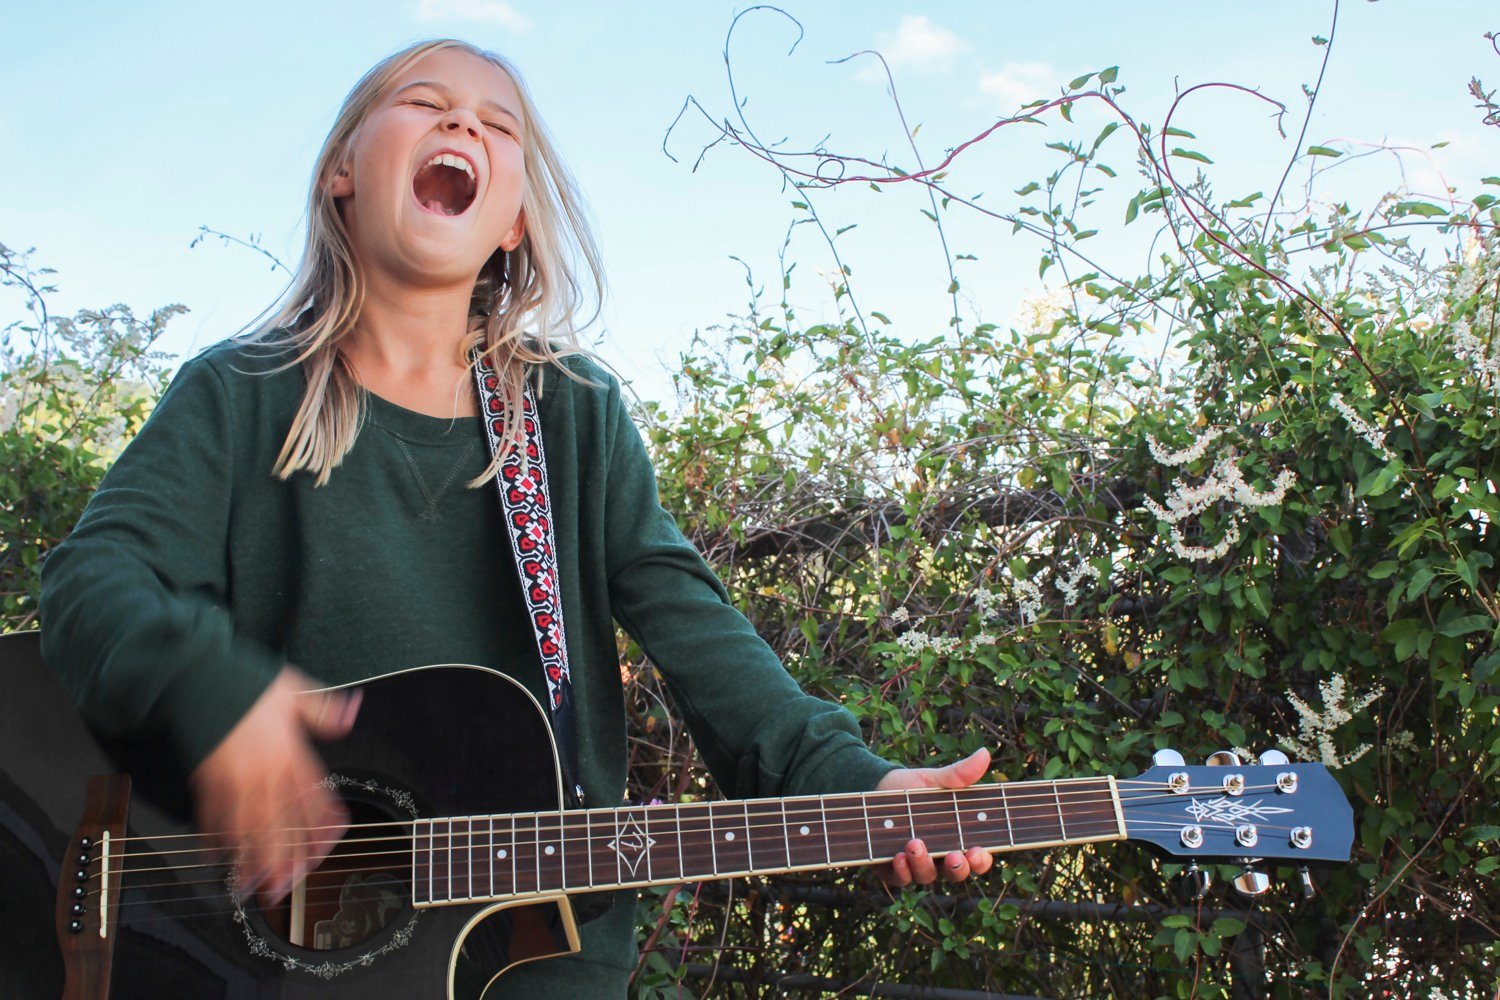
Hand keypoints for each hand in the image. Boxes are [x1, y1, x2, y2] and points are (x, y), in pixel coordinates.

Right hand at [189, 666, 360, 906]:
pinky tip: (215, 859)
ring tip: (253, 886)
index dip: (320, 825)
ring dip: (251, 858)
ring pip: (247, 826)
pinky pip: (212, 814)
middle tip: (286, 887)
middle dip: (284, 857)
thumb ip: (324, 710)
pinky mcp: (205, 778)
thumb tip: (353, 711)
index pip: (312, 796)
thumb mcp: (295, 689)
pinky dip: (214, 838)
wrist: (200, 675)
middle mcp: (265, 770)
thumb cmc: (249, 683)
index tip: (324, 849)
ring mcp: (234, 777)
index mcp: (291, 751)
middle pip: (280, 821)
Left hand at [872, 747, 994, 886]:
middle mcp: (939, 856)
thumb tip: (985, 753)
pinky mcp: (891, 868)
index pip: (976, 858)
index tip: (978, 851)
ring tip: (915, 844)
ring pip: (927, 876)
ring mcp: (916, 864)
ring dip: (924, 864)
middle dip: (958, 868)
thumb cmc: (912, 787)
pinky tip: (898, 856)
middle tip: (955, 857)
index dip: (981, 860)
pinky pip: (900, 878)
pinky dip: (901, 870)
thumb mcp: (935, 780)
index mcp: (956, 838)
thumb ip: (960, 774)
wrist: (874, 787)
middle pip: (956, 873)